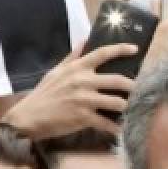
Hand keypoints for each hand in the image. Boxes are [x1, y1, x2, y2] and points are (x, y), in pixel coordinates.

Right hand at [2, 44, 137, 137]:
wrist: (28, 116)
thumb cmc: (44, 94)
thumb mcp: (56, 71)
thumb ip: (73, 56)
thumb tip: (85, 40)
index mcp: (77, 68)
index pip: (103, 53)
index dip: (121, 49)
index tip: (135, 49)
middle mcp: (83, 81)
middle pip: (118, 80)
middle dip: (133, 86)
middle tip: (139, 89)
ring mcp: (84, 100)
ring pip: (117, 102)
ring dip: (126, 107)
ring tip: (130, 109)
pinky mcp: (83, 117)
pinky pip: (107, 122)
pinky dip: (115, 127)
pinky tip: (120, 129)